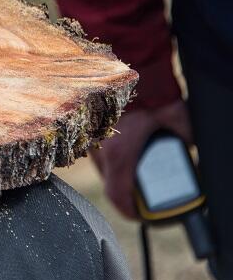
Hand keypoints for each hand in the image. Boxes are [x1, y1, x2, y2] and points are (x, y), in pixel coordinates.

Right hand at [91, 99, 191, 218]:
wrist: (126, 63)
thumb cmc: (149, 90)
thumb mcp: (177, 117)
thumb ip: (185, 135)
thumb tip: (190, 144)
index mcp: (120, 154)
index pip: (118, 196)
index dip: (130, 212)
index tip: (141, 215)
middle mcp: (101, 150)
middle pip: (110, 185)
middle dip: (126, 193)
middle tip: (144, 192)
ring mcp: (92, 139)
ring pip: (102, 168)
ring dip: (116, 174)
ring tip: (135, 168)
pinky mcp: (89, 128)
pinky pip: (97, 152)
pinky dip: (110, 157)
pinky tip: (124, 147)